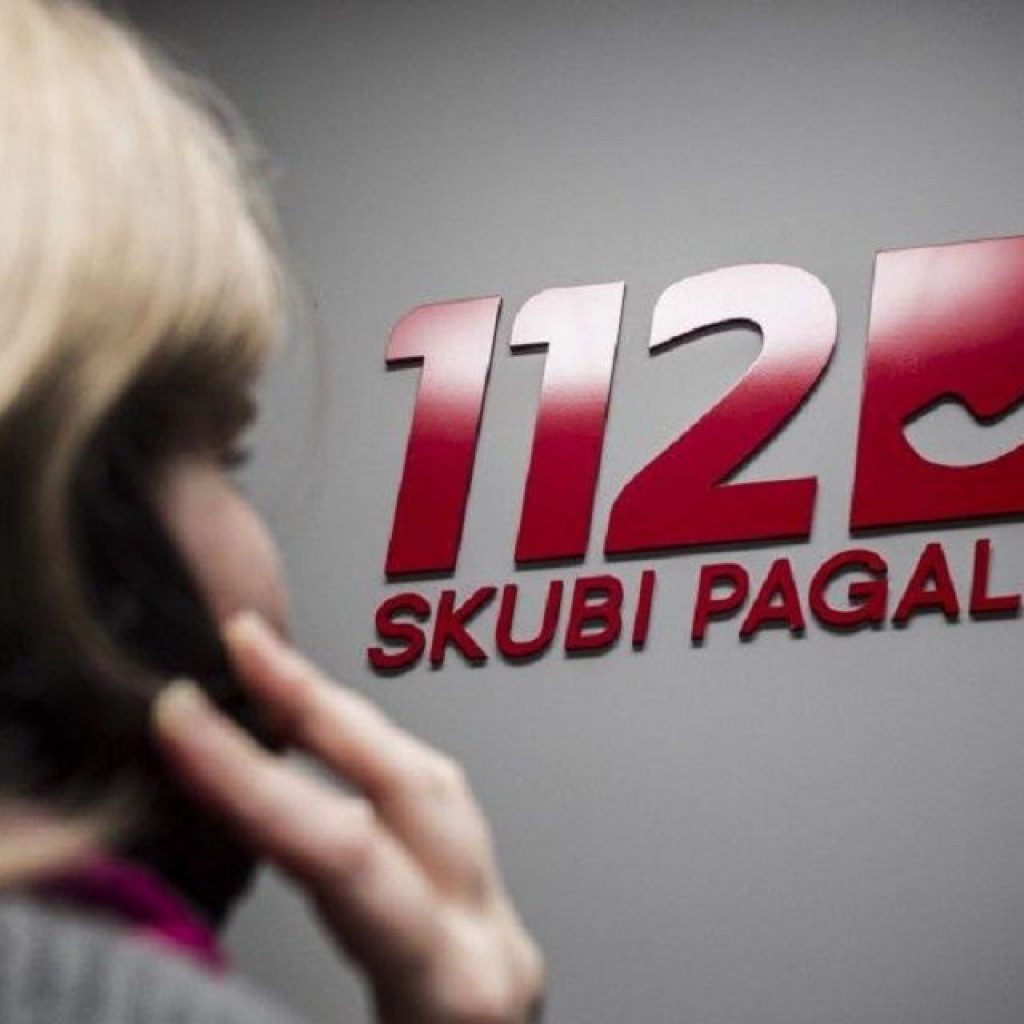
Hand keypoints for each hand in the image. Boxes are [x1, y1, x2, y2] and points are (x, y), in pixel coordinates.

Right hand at [152, 611, 544, 1023]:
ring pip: (434, 788)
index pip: (343, 853)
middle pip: (411, 783)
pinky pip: (438, 824)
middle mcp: (492, 944)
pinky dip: (375, 775)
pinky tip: (334, 763)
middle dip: (318, 703)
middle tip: (249, 644)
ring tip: (282, 683)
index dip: (254, 781)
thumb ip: (253, 1004)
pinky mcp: (482, 936)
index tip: (184, 723)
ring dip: (351, 726)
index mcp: (456, 991)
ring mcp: (497, 933)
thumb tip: (166, 932)